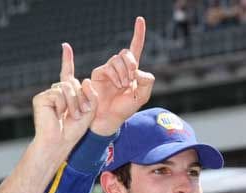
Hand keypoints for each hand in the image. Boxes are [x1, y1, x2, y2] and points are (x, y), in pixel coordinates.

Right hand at [32, 43, 97, 155]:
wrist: (60, 142)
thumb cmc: (74, 130)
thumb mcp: (90, 111)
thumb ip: (92, 94)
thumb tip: (84, 79)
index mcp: (67, 94)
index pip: (67, 73)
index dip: (67, 60)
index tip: (65, 46)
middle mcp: (56, 92)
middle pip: (73, 83)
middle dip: (81, 98)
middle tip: (79, 114)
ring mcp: (47, 94)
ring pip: (67, 87)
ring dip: (74, 102)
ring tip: (71, 115)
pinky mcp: (40, 98)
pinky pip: (58, 93)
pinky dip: (63, 104)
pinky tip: (59, 114)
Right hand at [90, 16, 154, 135]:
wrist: (109, 119)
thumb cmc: (124, 109)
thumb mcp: (142, 97)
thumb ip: (147, 82)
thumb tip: (138, 70)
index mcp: (132, 71)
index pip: (136, 48)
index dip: (138, 34)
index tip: (140, 20)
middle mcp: (120, 68)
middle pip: (127, 52)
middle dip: (131, 64)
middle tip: (131, 80)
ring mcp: (109, 70)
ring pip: (118, 59)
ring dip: (124, 73)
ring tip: (123, 87)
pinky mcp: (99, 73)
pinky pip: (109, 67)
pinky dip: (116, 76)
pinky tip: (117, 86)